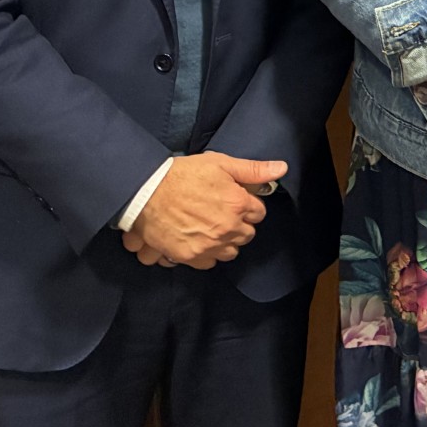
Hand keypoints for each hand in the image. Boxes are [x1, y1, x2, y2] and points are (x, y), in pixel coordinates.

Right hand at [123, 152, 284, 268]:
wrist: (146, 192)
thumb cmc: (182, 175)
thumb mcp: (220, 164)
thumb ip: (253, 170)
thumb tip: (281, 169)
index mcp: (238, 204)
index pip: (259, 213)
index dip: (248, 206)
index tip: (237, 201)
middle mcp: (227, 228)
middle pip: (247, 235)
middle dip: (239, 224)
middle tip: (222, 213)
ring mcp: (209, 244)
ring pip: (231, 251)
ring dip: (225, 241)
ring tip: (211, 228)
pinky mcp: (191, 256)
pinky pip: (210, 263)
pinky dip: (207, 254)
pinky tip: (200, 240)